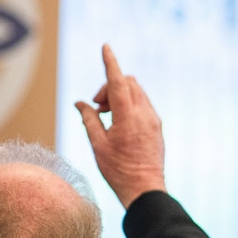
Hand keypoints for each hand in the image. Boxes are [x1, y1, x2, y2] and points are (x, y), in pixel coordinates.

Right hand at [75, 45, 166, 208]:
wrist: (145, 189)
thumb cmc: (118, 170)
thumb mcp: (98, 144)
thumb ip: (89, 119)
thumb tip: (80, 103)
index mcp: (128, 117)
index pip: (118, 81)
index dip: (110, 63)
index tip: (105, 47)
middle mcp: (145, 114)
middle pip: (129, 83)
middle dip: (110, 87)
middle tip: (98, 107)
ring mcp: (154, 120)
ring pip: (137, 93)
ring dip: (120, 95)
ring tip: (106, 117)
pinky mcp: (157, 127)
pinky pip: (143, 105)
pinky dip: (129, 105)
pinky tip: (119, 124)